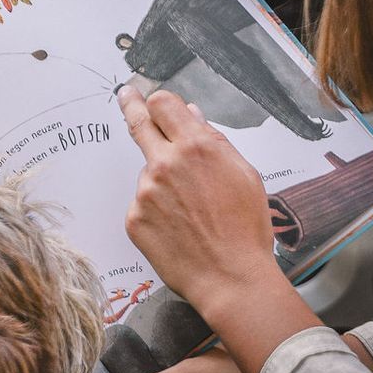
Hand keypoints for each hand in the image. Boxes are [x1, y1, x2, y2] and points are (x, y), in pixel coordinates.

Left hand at [117, 87, 278, 322]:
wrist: (231, 278)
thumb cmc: (245, 228)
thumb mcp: (244, 174)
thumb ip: (213, 141)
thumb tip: (191, 116)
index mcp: (197, 147)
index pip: (163, 104)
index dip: (160, 102)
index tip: (152, 100)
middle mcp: (165, 164)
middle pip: (139, 122)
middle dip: (131, 104)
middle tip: (126, 95)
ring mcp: (145, 192)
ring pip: (149, 173)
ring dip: (163, 183)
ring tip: (192, 213)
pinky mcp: (134, 219)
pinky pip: (142, 204)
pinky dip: (157, 212)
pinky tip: (179, 229)